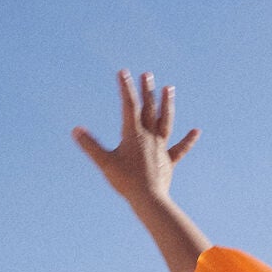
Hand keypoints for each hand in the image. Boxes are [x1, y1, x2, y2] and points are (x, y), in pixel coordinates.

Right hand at [72, 69, 199, 204]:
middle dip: (147, 91)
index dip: (125, 88)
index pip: (129, 106)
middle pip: (149, 109)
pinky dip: (188, 140)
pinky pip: (180, 149)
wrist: (149, 200)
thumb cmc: (126, 182)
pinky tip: (196, 131)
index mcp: (133, 135)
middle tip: (147, 74)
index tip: (123, 72)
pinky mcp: (168, 162)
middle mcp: (149, 137)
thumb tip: (75, 130)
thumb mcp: (105, 163)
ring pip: (165, 122)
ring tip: (169, 88)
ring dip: (167, 104)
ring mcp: (161, 148)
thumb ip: (90, 145)